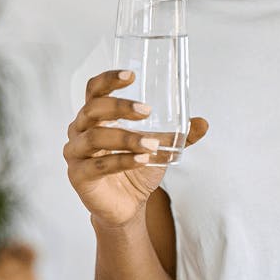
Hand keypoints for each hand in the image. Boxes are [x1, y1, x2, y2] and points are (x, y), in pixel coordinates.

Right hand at [63, 70, 208, 227]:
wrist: (127, 205)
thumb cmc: (137, 168)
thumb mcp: (160, 147)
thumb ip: (180, 135)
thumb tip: (204, 123)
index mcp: (96, 117)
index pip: (95, 90)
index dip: (108, 80)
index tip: (132, 75)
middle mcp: (80, 130)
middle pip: (93, 109)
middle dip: (120, 107)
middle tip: (146, 111)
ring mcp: (76, 153)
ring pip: (95, 138)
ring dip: (126, 138)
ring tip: (152, 143)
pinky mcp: (78, 176)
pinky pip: (98, 166)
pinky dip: (122, 161)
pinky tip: (142, 160)